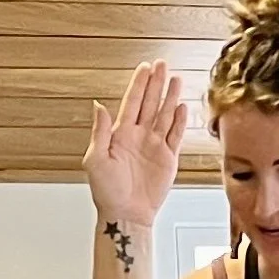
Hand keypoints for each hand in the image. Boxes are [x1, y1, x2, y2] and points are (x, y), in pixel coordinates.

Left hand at [84, 60, 186, 232]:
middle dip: (156, 84)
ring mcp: (154, 146)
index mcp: (120, 134)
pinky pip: (175, 136)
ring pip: (164, 115)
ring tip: (176, 79)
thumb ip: (100, 131)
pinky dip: (179, 121)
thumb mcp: (96, 159)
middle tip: (162, 64)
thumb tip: (99, 105)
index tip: (145, 67)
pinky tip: (182, 107)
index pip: (132, 102)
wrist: (126, 214)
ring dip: (170, 98)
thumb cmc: (107, 191)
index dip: (139, 85)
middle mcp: (139, 136)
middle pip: (150, 104)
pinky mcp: (167, 159)